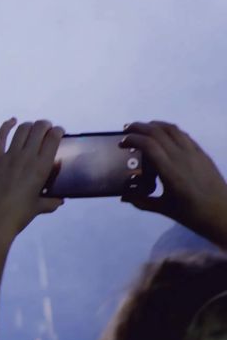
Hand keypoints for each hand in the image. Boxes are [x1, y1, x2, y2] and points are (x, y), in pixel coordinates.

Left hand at [0, 119, 63, 240]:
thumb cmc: (19, 216)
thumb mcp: (40, 207)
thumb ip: (52, 200)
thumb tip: (60, 199)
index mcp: (42, 167)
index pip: (54, 138)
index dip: (58, 131)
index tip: (59, 132)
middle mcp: (27, 157)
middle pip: (39, 128)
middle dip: (45, 125)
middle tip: (46, 129)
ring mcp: (9, 157)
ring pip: (22, 129)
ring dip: (29, 125)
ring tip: (32, 128)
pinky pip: (0, 136)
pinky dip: (7, 126)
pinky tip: (12, 121)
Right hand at [122, 121, 226, 243]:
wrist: (222, 212)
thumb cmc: (192, 214)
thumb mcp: (163, 209)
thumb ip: (141, 201)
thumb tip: (123, 197)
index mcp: (170, 172)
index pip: (149, 145)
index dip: (132, 139)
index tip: (121, 143)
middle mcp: (181, 158)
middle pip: (158, 133)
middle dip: (140, 127)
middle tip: (127, 129)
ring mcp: (194, 153)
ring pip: (172, 130)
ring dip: (155, 125)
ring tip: (143, 128)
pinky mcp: (201, 153)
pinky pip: (183, 135)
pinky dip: (169, 130)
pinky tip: (163, 134)